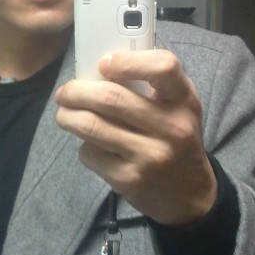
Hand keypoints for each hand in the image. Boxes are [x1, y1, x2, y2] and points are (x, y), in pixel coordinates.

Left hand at [55, 50, 216, 225]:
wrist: (189, 193)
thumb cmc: (175, 137)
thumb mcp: (178, 106)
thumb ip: (150, 84)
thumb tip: (96, 70)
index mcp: (184, 100)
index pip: (163, 67)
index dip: (127, 61)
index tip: (103, 64)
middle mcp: (172, 127)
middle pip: (110, 98)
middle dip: (76, 91)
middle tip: (65, 93)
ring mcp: (150, 156)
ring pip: (91, 126)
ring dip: (67, 116)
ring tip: (64, 114)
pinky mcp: (130, 179)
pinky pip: (91, 153)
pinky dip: (83, 146)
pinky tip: (91, 145)